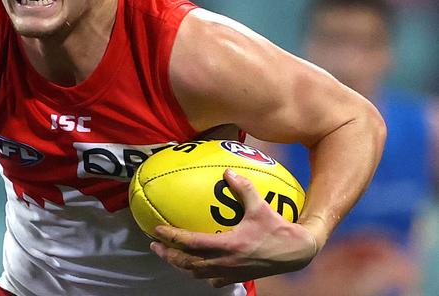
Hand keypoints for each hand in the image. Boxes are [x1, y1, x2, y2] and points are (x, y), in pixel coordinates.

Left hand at [150, 168, 317, 287]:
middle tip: (154, 246)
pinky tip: (197, 266)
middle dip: (168, 255)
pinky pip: (212, 280)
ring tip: (170, 255)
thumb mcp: (261, 206)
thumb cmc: (279, 228)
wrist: (298, 253)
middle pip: (188, 263)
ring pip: (198, 274)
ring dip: (181, 265)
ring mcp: (231, 273)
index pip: (191, 243)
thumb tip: (228, 172)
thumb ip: (243, 188)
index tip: (157, 230)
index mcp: (228, 246)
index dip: (172, 237)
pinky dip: (200, 273)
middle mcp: (226, 263)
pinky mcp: (238, 277)